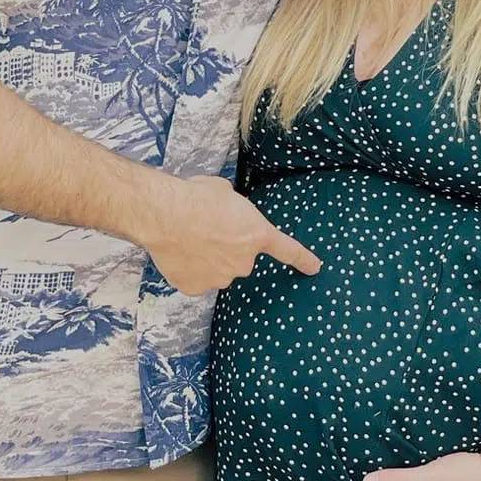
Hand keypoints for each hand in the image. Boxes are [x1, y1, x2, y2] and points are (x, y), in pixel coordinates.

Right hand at [146, 175, 321, 295]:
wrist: (165, 214)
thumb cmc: (196, 196)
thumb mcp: (225, 192)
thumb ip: (234, 208)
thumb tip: (226, 210)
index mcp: (257, 234)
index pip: (288, 250)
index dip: (302, 259)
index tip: (315, 267)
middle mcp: (243, 262)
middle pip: (240, 259)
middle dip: (227, 247)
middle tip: (206, 229)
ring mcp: (220, 278)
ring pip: (217, 270)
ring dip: (207, 258)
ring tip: (187, 237)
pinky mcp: (196, 288)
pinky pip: (196, 280)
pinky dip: (188, 270)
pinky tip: (178, 252)